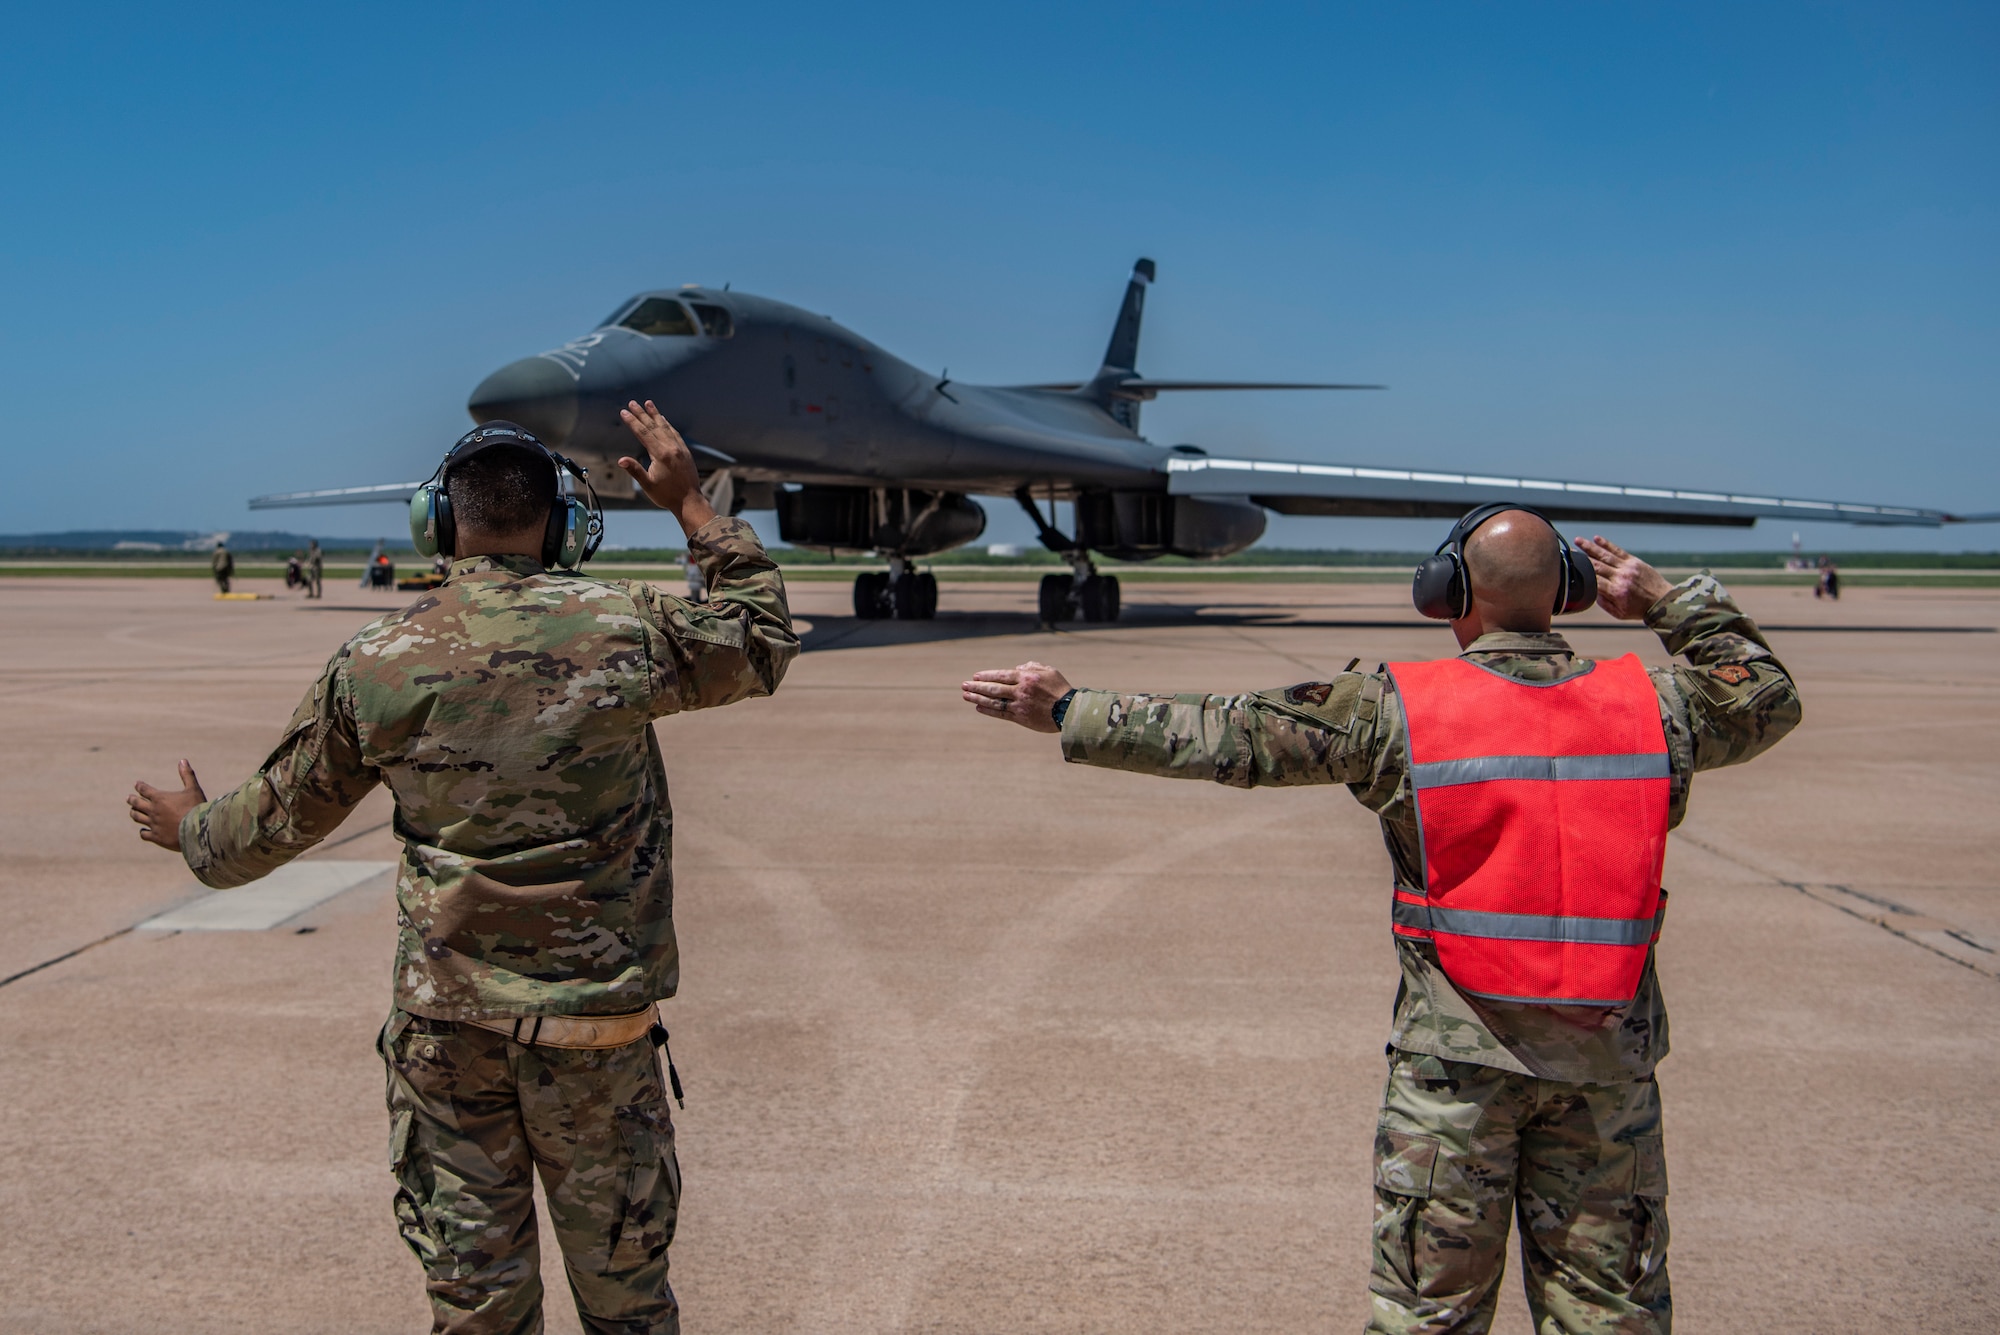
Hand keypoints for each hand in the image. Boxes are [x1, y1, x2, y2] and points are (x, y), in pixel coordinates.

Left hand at [128, 760, 206, 852]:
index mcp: (160, 798)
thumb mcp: (193, 789)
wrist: (197, 830)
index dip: (140, 786)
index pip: (144, 789)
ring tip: (133, 812)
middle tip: (129, 798)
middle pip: (136, 803)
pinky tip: (144, 831)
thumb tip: (183, 760)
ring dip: (134, 813)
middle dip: (132, 799)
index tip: (137, 784)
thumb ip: (187, 775)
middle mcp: (153, 810)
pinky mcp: (156, 837)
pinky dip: (143, 831)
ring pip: (137, 817)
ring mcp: (153, 824)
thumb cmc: (196, 808)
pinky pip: (144, 834)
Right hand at [617, 400, 716, 534]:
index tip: (624, 412)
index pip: (643, 433)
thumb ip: (635, 470)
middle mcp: (671, 448)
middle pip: (653, 426)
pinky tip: (663, 420)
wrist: (690, 501)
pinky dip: (667, 425)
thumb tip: (621, 460)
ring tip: (648, 403)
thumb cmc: (667, 495)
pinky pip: (675, 433)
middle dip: (641, 413)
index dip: (632, 421)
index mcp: (661, 454)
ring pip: (665, 427)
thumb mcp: (648, 485)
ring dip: (656, 415)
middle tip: (632, 402)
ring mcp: (680, 449)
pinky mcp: (685, 452)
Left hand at [961, 662, 1072, 732]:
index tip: (975, 676)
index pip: (1001, 675)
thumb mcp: (1049, 671)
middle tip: (964, 685)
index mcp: (1026, 678)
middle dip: (977, 686)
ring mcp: (1020, 705)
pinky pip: (1001, 714)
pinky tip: (979, 707)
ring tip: (966, 696)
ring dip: (978, 698)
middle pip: (994, 688)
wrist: (1070, 711)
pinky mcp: (1021, 718)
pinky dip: (989, 710)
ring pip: (994, 701)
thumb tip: (1018, 667)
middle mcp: (1020, 691)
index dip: (987, 675)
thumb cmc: (1060, 689)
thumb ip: (1032, 666)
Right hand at [1576, 535, 1673, 620]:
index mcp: (1615, 591)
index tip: (1570, 566)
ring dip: (1590, 547)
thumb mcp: (1619, 613)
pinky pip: (1617, 551)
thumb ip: (1603, 603)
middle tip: (1569, 550)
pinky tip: (1596, 539)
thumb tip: (1592, 591)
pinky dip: (1606, 544)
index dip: (1581, 572)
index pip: (1593, 579)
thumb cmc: (1639, 609)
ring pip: (1605, 555)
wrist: (1662, 602)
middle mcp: (1620, 577)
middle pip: (1596, 565)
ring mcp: (1627, 568)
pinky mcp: (1634, 562)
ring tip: (1578, 540)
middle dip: (1581, 557)